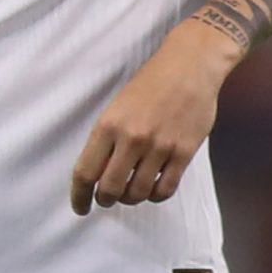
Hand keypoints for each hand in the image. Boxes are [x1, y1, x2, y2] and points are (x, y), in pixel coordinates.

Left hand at [70, 20, 240, 214]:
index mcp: (110, 125)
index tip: (80, 207)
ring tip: (132, 191)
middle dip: (106, 199)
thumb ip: (108, 139)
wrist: (191, 65)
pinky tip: (154, 188)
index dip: (79, 196)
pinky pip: (166, 189)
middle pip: (110, 189)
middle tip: (109, 197)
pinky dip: (156, 195)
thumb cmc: (152, 82)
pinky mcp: (184, 152)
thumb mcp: (118, 106)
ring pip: (138, 193)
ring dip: (131, 198)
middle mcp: (133, 138)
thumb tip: (100, 174)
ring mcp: (160, 146)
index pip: (86, 172)